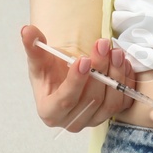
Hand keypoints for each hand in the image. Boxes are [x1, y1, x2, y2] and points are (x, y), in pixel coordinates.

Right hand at [21, 24, 136, 132]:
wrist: (66, 78)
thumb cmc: (51, 72)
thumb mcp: (40, 60)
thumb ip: (34, 47)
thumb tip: (26, 30)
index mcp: (50, 112)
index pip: (65, 100)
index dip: (75, 80)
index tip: (83, 59)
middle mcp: (72, 121)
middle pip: (91, 99)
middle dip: (100, 69)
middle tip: (103, 44)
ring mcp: (93, 120)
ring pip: (110, 102)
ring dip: (116, 75)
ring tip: (115, 51)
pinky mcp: (110, 115)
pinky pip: (123, 103)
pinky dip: (126, 82)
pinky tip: (123, 62)